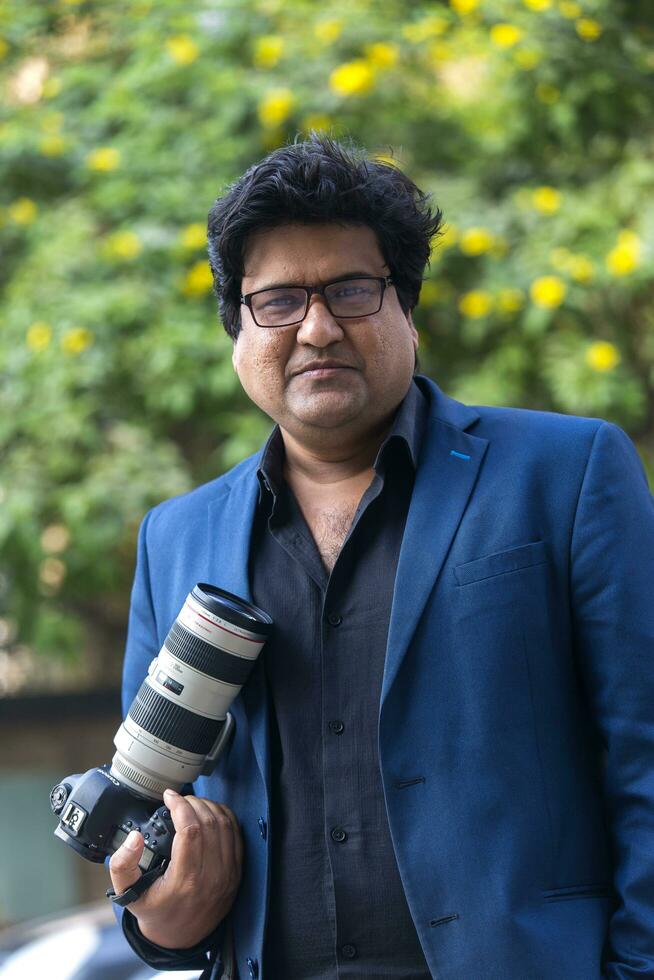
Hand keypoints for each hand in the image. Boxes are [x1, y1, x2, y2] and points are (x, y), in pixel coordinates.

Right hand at [108, 788, 242, 949]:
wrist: (182, 939)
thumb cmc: (156, 912)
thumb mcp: (129, 894)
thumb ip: (123, 865)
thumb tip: (134, 837)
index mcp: (185, 880)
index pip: (190, 830)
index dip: (180, 806)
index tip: (169, 797)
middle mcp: (211, 876)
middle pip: (209, 822)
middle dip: (192, 802)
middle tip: (178, 800)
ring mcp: (228, 874)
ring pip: (225, 824)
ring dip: (208, 806)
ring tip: (191, 804)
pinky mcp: (237, 872)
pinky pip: (236, 834)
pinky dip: (223, 817)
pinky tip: (208, 813)